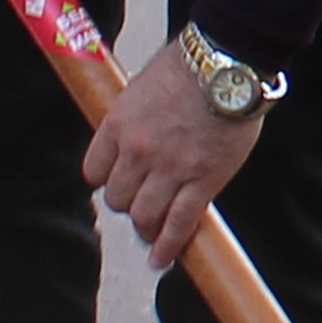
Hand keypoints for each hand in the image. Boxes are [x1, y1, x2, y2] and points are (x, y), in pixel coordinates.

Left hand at [87, 70, 260, 268]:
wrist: (227, 63)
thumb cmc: (189, 65)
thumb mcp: (142, 85)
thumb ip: (133, 115)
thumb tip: (132, 130)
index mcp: (118, 125)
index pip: (94, 172)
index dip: (105, 181)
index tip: (115, 184)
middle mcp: (138, 151)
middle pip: (117, 199)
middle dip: (127, 204)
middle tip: (139, 204)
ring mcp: (170, 169)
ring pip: (144, 216)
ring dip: (146, 227)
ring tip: (152, 232)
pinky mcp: (202, 182)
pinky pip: (179, 223)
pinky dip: (168, 246)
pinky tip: (162, 259)